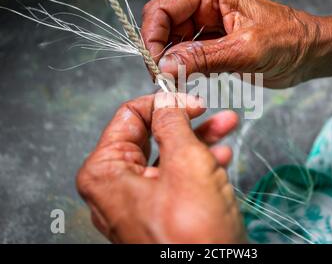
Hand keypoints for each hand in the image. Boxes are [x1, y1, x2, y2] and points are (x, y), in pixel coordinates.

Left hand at [76, 92, 246, 242]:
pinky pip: (176, 178)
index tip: (189, 98)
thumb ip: (172, 123)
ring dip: (199, 138)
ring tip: (226, 125)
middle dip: (186, 120)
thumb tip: (167, 99)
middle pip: (151, 136)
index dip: (161, 102)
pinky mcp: (161, 213)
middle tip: (209, 109)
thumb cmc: (191, 233)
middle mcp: (116, 187)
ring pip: (168, 155)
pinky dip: (199, 163)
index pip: (128, 116)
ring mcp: (138, 202)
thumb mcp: (185, 162)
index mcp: (105, 172)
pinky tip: (222, 154)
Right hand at [142, 0, 318, 87]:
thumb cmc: (288, 41)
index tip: (156, 68)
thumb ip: (202, 57)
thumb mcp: (245, 51)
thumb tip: (165, 66)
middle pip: (162, 26)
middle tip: (166, 81)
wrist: (307, 53)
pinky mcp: (208, 38)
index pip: (162, 8)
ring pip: (170, 42)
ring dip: (171, 64)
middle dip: (161, 54)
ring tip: (180, 82)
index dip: (153, 38)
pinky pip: (183, 53)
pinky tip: (191, 78)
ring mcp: (203, 19)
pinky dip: (183, 69)